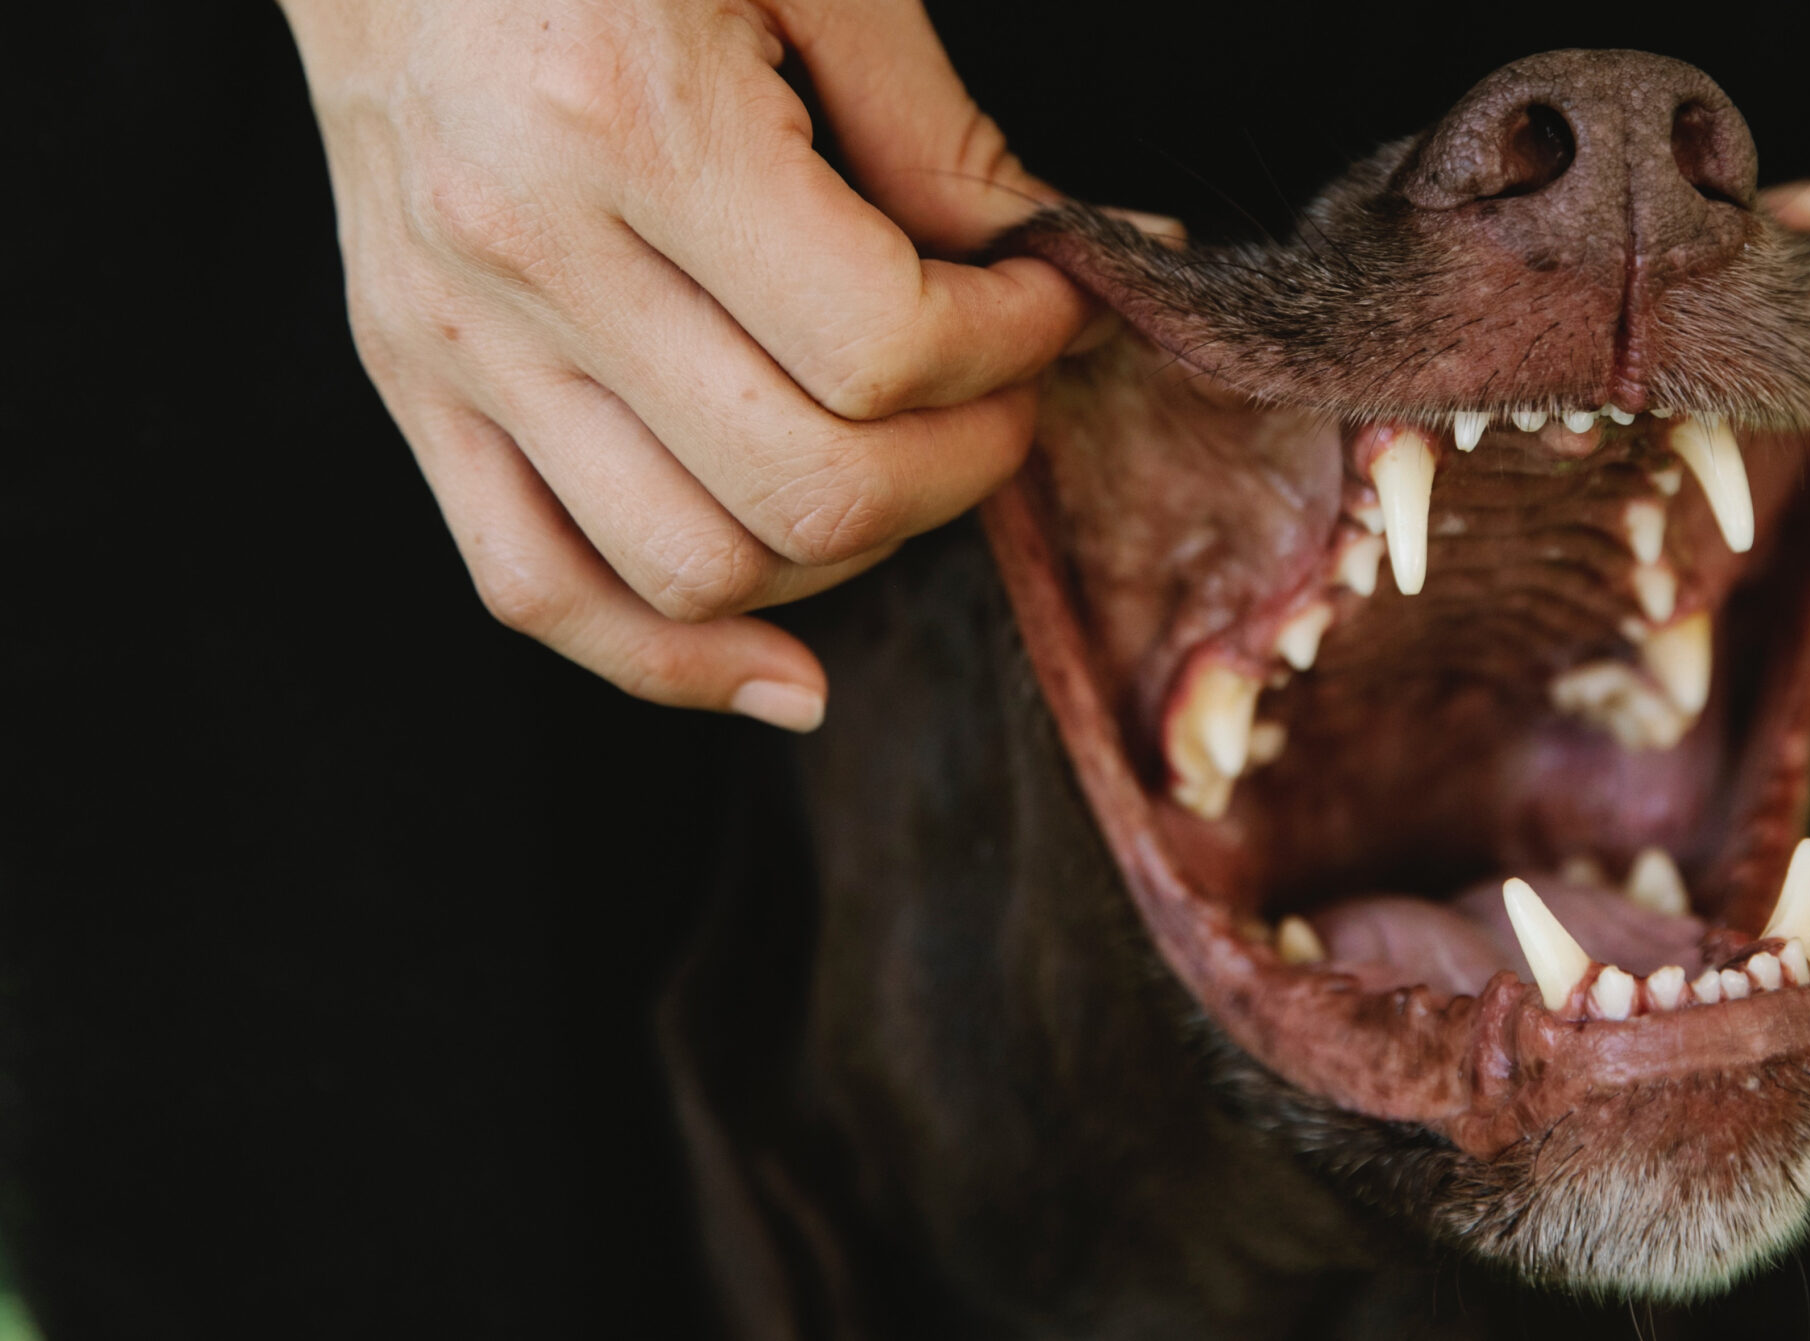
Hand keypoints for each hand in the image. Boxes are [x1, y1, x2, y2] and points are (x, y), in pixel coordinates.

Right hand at [279, 0, 1094, 729]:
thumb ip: (934, 127)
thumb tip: (1077, 256)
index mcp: (628, 124)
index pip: (885, 346)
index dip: (1017, 342)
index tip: (1055, 292)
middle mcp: (527, 258)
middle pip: (810, 485)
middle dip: (966, 458)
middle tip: (1007, 382)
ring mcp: (458, 342)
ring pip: (696, 569)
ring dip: (851, 549)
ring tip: (907, 459)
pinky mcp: (416, 388)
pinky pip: (540, 591)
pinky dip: (673, 662)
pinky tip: (787, 670)